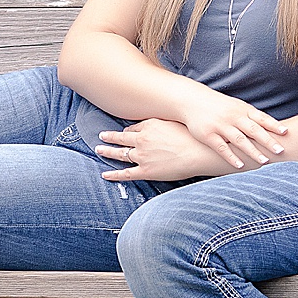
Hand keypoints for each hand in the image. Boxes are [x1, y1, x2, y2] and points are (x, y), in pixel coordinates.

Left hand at [95, 118, 229, 181]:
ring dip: (108, 151)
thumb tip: (155, 124)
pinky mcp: (145, 171)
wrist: (198, 152)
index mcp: (149, 126)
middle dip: (110, 137)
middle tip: (102, 135)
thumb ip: (161, 123)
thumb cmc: (191, 137)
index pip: (133, 129)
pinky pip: (125, 173)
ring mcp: (142, 156)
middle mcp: (142, 140)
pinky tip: (105, 174)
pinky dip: (113, 174)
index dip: (127, 131)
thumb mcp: (174, 123)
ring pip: (120, 154)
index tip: (124, 132)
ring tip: (99, 149)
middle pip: (122, 138)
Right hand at [172, 87, 288, 170]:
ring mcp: (221, 126)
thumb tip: (271, 128)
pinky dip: (232, 157)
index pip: (261, 118)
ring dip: (253, 151)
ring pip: (240, 140)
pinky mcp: (208, 135)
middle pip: (254, 130)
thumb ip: (251, 117)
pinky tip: (240, 166)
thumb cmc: (218, 106)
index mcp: (242, 110)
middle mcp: (233, 117)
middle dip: (268, 140)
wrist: (192, 101)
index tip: (286, 132)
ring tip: (264, 161)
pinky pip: (222, 148)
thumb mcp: (236, 107)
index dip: (273, 125)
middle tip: (281, 151)